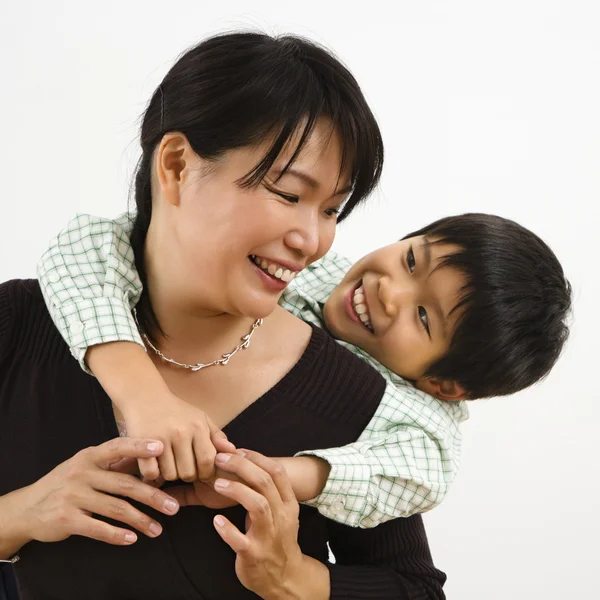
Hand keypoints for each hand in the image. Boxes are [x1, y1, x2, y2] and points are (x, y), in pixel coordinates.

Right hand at [20, 437, 180, 545]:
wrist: (27, 507)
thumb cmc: (67, 482)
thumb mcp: (87, 466)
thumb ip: (115, 463)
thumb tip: (150, 458)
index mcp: (89, 456)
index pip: (118, 447)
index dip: (139, 446)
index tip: (161, 448)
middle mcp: (81, 473)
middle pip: (125, 484)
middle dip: (153, 496)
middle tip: (174, 507)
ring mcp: (73, 496)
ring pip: (116, 508)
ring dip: (141, 520)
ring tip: (158, 529)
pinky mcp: (66, 519)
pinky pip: (98, 528)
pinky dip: (117, 535)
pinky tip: (132, 538)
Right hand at [122, 391, 235, 482]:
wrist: (146, 396)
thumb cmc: (177, 411)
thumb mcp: (201, 418)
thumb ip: (217, 435)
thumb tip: (232, 451)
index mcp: (198, 426)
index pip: (208, 460)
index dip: (206, 472)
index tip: (202, 473)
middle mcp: (181, 432)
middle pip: (189, 472)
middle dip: (188, 476)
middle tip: (183, 468)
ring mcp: (161, 439)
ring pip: (170, 475)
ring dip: (170, 475)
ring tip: (169, 464)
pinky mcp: (141, 444)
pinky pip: (151, 473)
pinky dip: (153, 474)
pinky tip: (155, 465)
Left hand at [209, 449, 305, 598]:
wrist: (285, 577)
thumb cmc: (277, 538)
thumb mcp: (281, 512)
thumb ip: (268, 491)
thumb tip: (247, 463)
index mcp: (288, 504)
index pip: (277, 472)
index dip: (257, 457)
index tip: (238, 450)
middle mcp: (281, 517)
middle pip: (265, 483)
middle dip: (242, 467)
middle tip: (220, 459)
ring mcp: (268, 536)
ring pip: (258, 506)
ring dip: (236, 491)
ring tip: (217, 484)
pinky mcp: (253, 555)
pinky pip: (240, 540)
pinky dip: (227, 529)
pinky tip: (216, 521)